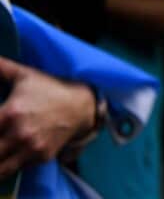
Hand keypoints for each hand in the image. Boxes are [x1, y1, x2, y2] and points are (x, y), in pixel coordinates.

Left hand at [0, 57, 95, 176]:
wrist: (83, 104)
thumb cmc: (51, 88)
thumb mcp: (25, 75)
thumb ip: (1, 68)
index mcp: (9, 113)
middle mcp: (18, 134)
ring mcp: (31, 148)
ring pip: (0, 169)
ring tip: (0, 153)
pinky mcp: (41, 157)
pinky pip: (17, 169)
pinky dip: (9, 166)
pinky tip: (9, 157)